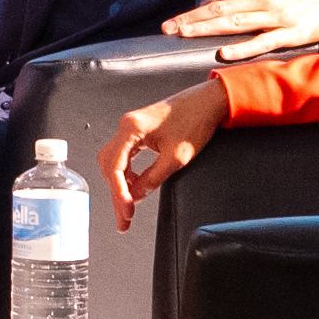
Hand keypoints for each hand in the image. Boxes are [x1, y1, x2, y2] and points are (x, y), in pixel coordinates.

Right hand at [105, 83, 222, 209]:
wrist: (209, 101)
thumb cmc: (196, 120)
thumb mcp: (176, 158)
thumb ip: (152, 179)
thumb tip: (136, 196)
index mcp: (132, 128)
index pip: (115, 167)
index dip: (119, 193)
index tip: (126, 211)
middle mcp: (127, 126)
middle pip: (109, 165)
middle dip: (116, 192)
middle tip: (124, 217)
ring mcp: (132, 127)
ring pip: (114, 161)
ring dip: (120, 184)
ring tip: (128, 205)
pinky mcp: (139, 130)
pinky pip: (125, 155)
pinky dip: (127, 173)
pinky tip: (135, 185)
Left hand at [167, 0, 318, 55]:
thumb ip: (248, 2)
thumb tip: (221, 10)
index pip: (218, 3)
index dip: (194, 13)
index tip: (172, 23)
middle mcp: (262, 0)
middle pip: (219, 11)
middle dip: (191, 20)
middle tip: (167, 30)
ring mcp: (276, 17)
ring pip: (234, 23)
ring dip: (206, 29)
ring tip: (183, 35)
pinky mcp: (292, 33)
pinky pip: (262, 42)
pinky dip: (241, 48)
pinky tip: (222, 53)